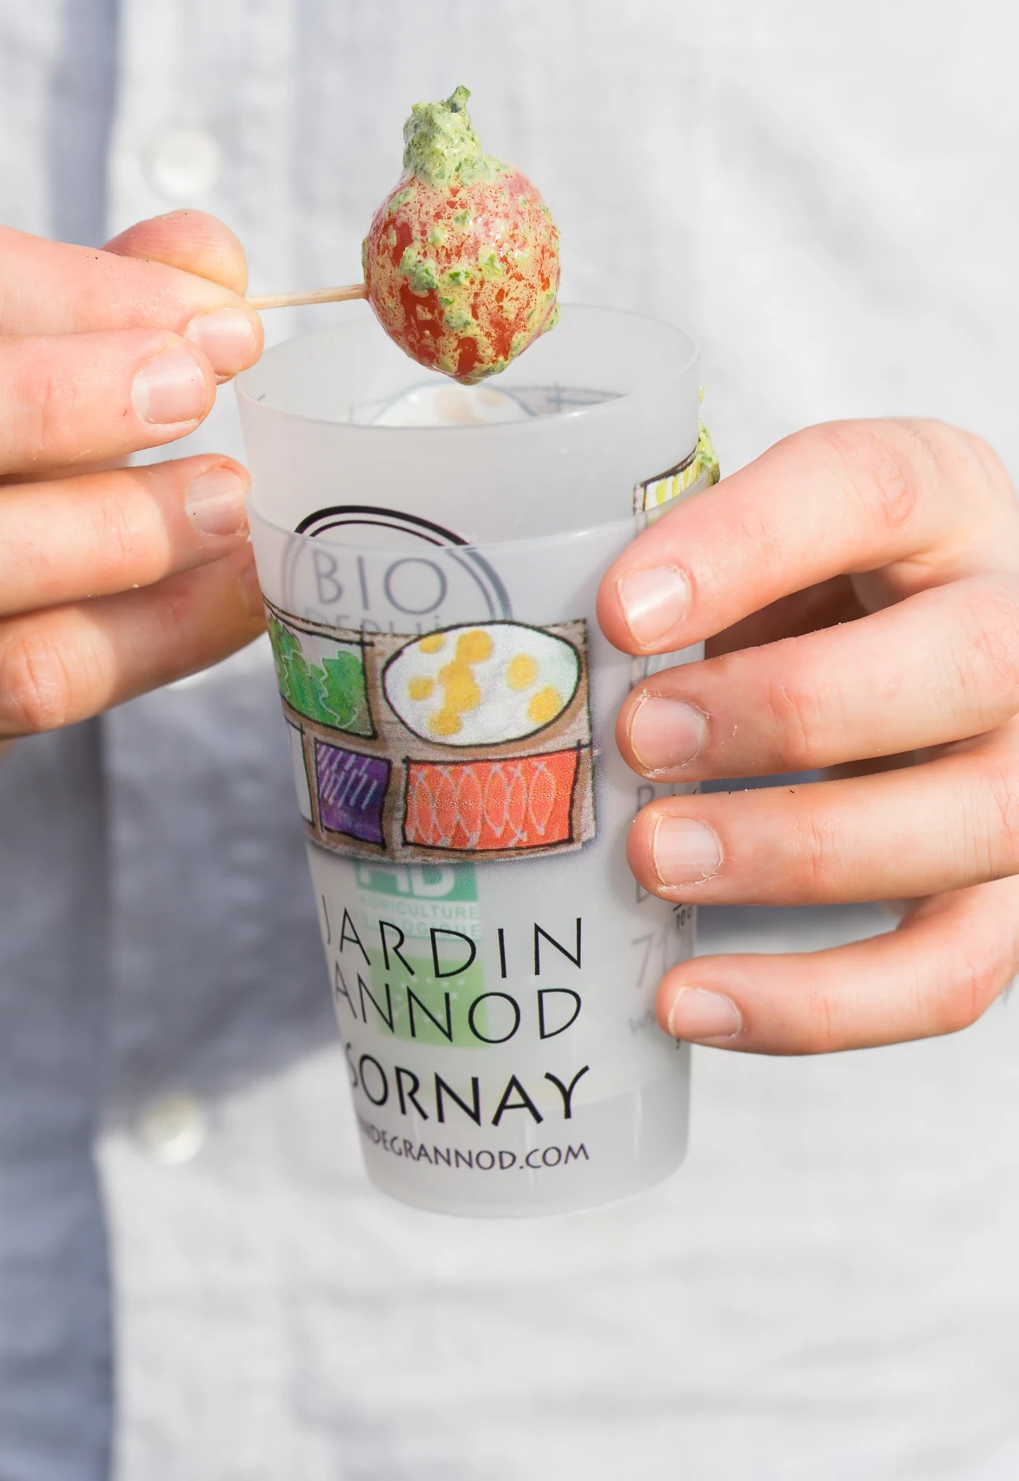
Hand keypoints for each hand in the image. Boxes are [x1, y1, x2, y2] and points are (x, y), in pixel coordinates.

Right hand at [0, 210, 264, 796]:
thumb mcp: (7, 333)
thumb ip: (103, 288)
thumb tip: (209, 261)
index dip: (84, 295)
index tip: (218, 323)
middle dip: (48, 404)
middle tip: (195, 395)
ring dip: (107, 537)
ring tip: (228, 506)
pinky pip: (5, 684)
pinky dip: (150, 640)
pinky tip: (234, 597)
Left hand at [598, 419, 1018, 1052]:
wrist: (903, 647)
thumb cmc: (805, 589)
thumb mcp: (755, 541)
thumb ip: (682, 576)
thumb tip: (526, 665)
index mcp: (939, 495)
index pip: (867, 490)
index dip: (744, 548)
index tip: (620, 611)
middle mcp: (1017, 622)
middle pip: (965, 658)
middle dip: (788, 709)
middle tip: (639, 738)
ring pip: (971, 823)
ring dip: (794, 851)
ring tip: (649, 860)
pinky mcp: (1011, 895)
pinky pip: (948, 972)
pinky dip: (816, 1005)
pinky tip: (689, 1000)